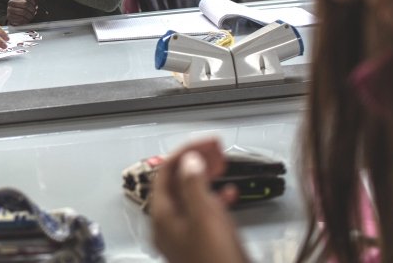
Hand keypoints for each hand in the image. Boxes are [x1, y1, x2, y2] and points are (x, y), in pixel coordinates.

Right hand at [7, 0, 37, 25]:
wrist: (16, 17)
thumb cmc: (23, 8)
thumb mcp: (28, 2)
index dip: (33, 1)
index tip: (35, 5)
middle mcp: (11, 2)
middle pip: (25, 4)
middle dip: (31, 8)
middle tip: (34, 11)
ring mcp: (9, 9)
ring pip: (23, 12)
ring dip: (29, 15)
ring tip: (31, 16)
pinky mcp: (9, 17)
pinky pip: (20, 18)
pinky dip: (25, 20)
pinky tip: (27, 19)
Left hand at [150, 139, 248, 262]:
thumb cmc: (216, 258)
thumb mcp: (205, 217)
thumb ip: (193, 185)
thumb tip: (188, 160)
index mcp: (162, 215)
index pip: (165, 172)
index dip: (185, 151)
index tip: (209, 141)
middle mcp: (167, 224)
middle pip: (176, 182)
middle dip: (195, 161)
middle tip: (218, 149)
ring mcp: (182, 235)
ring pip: (190, 196)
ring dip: (206, 177)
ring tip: (224, 164)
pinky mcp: (199, 244)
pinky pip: (203, 213)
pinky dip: (215, 199)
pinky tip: (231, 194)